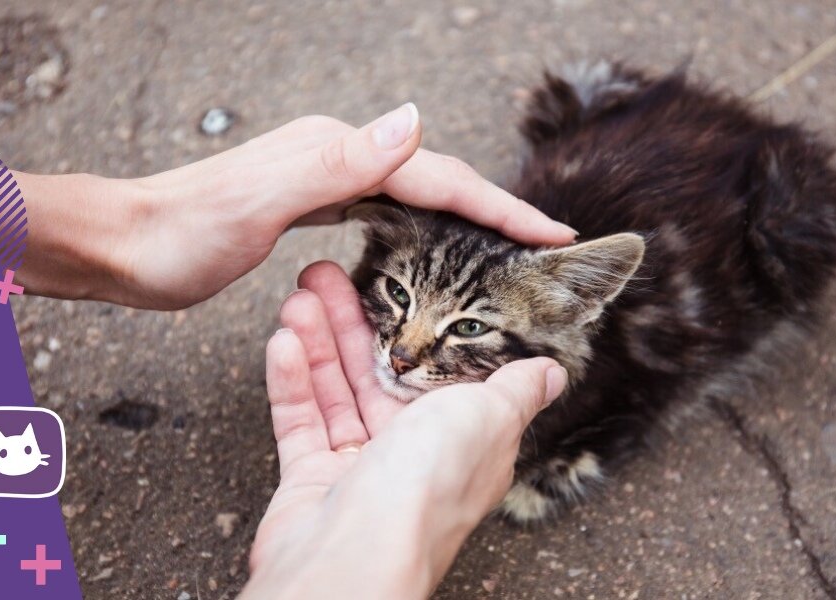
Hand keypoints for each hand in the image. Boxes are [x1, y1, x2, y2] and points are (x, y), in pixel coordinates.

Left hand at [15, 104, 575, 309]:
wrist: (123, 244)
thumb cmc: (179, 233)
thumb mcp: (257, 200)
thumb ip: (335, 161)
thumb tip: (413, 121)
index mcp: (336, 155)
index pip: (438, 180)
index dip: (498, 209)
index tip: (549, 236)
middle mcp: (337, 157)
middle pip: (436, 181)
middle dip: (494, 210)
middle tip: (544, 244)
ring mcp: (324, 177)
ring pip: (416, 194)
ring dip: (465, 217)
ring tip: (506, 244)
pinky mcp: (311, 202)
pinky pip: (387, 210)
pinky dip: (424, 224)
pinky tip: (431, 242)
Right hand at [240, 262, 567, 599]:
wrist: (352, 558)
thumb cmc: (426, 488)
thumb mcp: (487, 418)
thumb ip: (514, 388)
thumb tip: (552, 373)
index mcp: (464, 439)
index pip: (437, 369)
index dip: (415, 324)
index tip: (391, 286)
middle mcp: (414, 455)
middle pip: (379, 372)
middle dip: (353, 322)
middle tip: (326, 274)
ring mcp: (361, 468)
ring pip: (337, 390)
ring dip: (318, 341)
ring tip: (299, 293)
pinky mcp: (313, 482)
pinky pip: (301, 421)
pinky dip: (293, 381)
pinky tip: (283, 340)